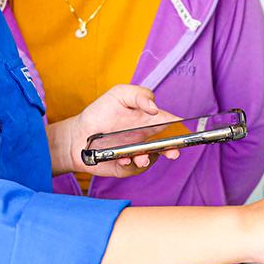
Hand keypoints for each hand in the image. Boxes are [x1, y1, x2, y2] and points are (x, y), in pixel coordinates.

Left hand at [48, 84, 181, 177]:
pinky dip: (130, 165)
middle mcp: (147, 138)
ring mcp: (138, 153)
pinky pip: (133, 169)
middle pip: (167, 146)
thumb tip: (154, 108)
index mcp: (150, 120)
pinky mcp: (127, 166)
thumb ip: (139, 95)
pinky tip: (122, 159)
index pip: (171, 124)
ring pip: (151, 159)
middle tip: (172, 152)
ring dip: (148, 159)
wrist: (78, 134)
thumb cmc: (100, 112)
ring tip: (140, 158)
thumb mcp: (119, 94)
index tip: (185, 132)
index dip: (181, 128)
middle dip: (172, 150)